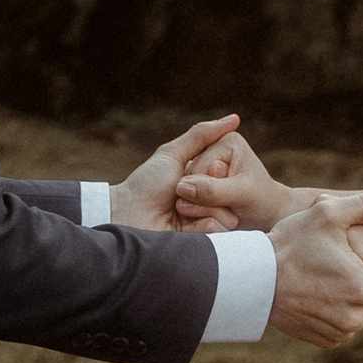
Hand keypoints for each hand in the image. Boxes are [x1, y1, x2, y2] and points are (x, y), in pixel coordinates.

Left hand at [112, 116, 243, 232]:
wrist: (128, 215)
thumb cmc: (146, 185)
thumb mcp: (173, 154)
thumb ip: (202, 136)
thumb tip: (234, 118)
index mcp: (205, 184)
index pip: (231, 176)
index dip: (217, 171)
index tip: (200, 170)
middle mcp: (209, 205)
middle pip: (233, 196)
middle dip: (207, 190)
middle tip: (180, 191)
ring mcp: (207, 225)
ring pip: (229, 215)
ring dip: (202, 208)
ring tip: (178, 209)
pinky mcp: (204, 244)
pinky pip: (221, 231)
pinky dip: (202, 225)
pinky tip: (183, 226)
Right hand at [174, 129, 303, 232]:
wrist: (266, 213)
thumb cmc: (259, 202)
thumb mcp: (240, 196)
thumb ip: (213, 191)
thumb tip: (181, 187)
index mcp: (225, 141)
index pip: (197, 171)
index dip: (209, 193)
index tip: (233, 197)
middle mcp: (212, 147)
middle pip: (187, 179)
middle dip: (204, 200)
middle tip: (228, 206)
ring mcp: (203, 162)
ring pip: (183, 190)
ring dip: (199, 206)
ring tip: (223, 209)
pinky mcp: (199, 176)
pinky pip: (185, 196)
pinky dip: (197, 208)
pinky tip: (213, 211)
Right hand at [268, 196, 362, 348]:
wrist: (252, 279)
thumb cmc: (290, 242)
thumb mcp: (327, 211)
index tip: (359, 258)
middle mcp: (356, 316)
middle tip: (334, 265)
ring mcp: (340, 331)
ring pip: (360, 311)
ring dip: (349, 298)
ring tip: (322, 278)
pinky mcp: (325, 340)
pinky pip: (342, 324)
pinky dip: (334, 312)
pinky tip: (315, 294)